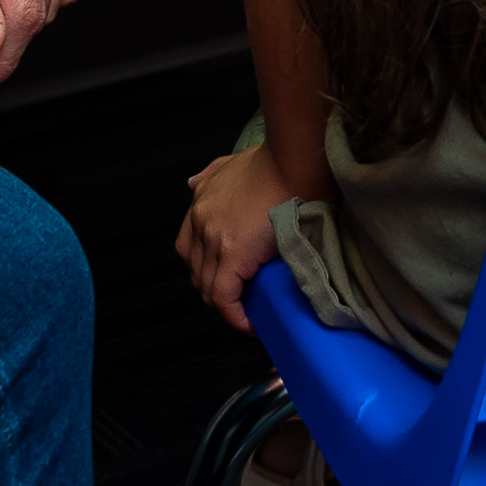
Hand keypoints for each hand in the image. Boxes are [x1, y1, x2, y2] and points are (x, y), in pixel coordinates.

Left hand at [174, 143, 310, 331]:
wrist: (295, 161)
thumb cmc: (278, 161)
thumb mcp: (233, 163)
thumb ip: (211, 174)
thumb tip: (192, 184)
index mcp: (201, 202)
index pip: (189, 249)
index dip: (204, 269)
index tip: (225, 280)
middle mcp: (200, 220)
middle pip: (197, 272)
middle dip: (215, 289)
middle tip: (241, 299)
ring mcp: (214, 238)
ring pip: (208, 288)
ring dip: (227, 305)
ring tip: (250, 313)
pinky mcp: (233, 254)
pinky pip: (224, 297)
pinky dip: (234, 316)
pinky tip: (250, 324)